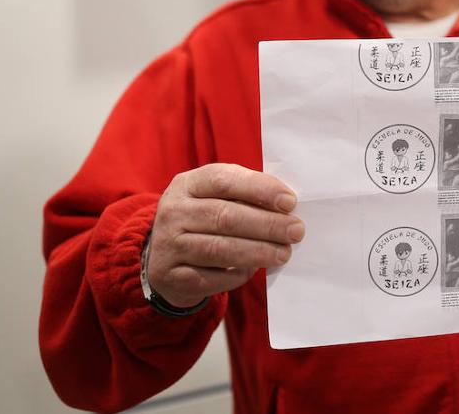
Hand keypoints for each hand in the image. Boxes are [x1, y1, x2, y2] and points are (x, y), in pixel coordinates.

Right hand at [146, 163, 304, 307]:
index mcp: (187, 184)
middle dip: (267, 224)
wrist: (163, 256)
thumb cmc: (203, 218)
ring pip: (219, 249)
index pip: (224, 180)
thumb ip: (244, 195)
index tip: (290, 201)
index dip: (259, 189)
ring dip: (258, 251)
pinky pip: (212, 277)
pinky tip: (255, 269)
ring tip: (284, 253)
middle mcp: (173, 211)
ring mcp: (169, 245)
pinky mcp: (171, 275)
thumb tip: (286, 205)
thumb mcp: (213, 196)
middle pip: (225, 216)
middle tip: (296, 231)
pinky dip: (238, 274)